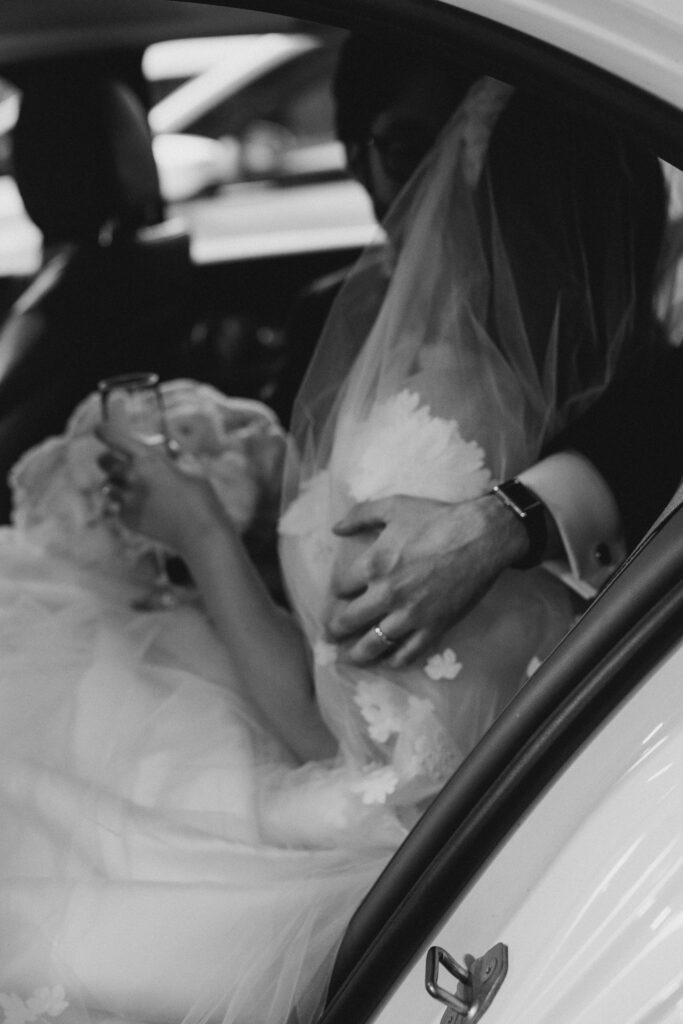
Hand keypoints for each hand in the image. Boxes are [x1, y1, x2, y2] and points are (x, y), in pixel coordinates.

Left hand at [97, 422, 226, 555]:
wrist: (201, 534)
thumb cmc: (201, 500)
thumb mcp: (186, 472)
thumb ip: (164, 467)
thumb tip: (152, 467)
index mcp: (149, 458)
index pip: (114, 438)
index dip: (104, 432)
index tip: (99, 429)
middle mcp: (133, 475)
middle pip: (104, 462)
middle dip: (109, 461)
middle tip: (115, 464)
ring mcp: (127, 499)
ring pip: (108, 486)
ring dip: (117, 485)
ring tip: (136, 491)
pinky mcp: (127, 519)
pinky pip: (118, 507)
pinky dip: (127, 507)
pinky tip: (147, 511)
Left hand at [326, 493, 528, 666]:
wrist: (481, 535)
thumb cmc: (436, 518)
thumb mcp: (393, 506)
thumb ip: (359, 516)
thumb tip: (335, 528)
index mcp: (373, 565)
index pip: (341, 588)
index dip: (338, 592)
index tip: (341, 594)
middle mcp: (387, 594)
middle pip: (349, 621)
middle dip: (335, 630)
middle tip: (329, 636)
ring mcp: (410, 614)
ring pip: (373, 645)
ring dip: (356, 655)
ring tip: (349, 658)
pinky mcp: (434, 627)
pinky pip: (408, 653)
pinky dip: (394, 661)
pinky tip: (388, 661)